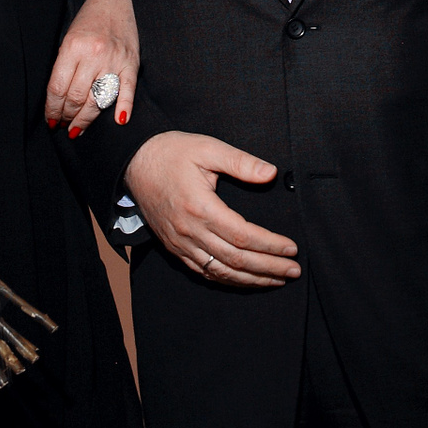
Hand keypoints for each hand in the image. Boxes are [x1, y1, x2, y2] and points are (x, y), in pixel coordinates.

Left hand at [46, 0, 136, 135]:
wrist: (116, 0)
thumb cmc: (88, 21)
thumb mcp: (68, 38)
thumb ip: (64, 67)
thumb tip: (58, 99)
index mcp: (72, 48)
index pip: (58, 88)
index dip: (52, 108)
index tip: (50, 119)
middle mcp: (93, 55)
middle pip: (76, 97)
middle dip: (66, 116)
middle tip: (62, 125)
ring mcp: (114, 60)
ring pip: (98, 100)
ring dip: (86, 119)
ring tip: (77, 128)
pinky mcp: (131, 63)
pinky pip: (127, 91)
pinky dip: (123, 108)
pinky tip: (118, 121)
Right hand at [124, 132, 299, 286]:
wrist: (133, 162)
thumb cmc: (171, 152)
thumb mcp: (207, 148)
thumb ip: (240, 162)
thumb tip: (270, 173)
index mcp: (200, 207)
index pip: (244, 236)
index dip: (271, 246)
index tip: (292, 249)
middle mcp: (189, 230)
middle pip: (236, 260)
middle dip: (269, 268)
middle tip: (293, 271)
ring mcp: (180, 242)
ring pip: (220, 271)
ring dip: (251, 279)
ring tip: (276, 280)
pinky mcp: (174, 246)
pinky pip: (203, 271)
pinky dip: (227, 279)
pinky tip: (244, 279)